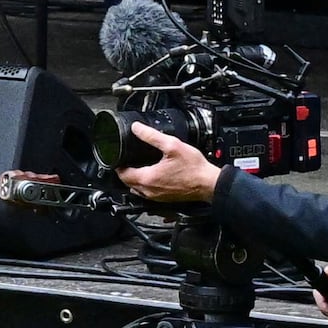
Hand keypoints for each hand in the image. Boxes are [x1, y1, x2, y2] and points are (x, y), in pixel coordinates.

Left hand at [110, 121, 224, 207]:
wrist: (209, 184)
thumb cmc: (194, 168)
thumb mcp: (172, 145)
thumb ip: (152, 136)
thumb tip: (137, 128)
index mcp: (148, 179)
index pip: (122, 174)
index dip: (118, 164)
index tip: (118, 157)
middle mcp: (149, 191)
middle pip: (127, 183)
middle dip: (125, 171)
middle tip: (126, 160)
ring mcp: (156, 197)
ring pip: (136, 190)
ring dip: (134, 179)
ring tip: (137, 167)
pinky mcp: (164, 200)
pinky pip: (147, 194)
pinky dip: (144, 186)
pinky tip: (151, 176)